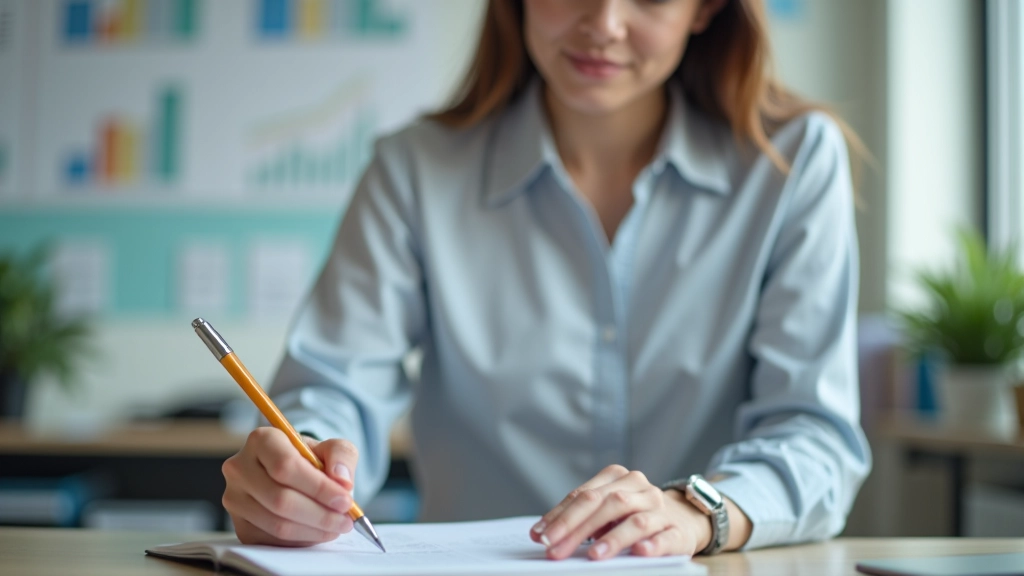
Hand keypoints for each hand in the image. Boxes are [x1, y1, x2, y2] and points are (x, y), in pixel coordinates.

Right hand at [222, 427, 359, 545]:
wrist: (292, 474)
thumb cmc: (310, 459)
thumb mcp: (331, 447)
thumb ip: (342, 456)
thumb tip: (342, 481)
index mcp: (261, 440)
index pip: (285, 467)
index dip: (318, 487)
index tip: (345, 500)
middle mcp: (240, 468)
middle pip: (280, 499)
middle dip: (320, 514)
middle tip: (346, 520)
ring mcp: (235, 499)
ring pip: (276, 524)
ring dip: (313, 531)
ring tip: (337, 526)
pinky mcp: (239, 525)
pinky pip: (271, 541)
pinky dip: (301, 540)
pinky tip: (318, 532)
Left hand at [529, 465, 712, 560]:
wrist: (683, 519)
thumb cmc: (633, 515)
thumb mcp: (606, 510)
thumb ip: (579, 517)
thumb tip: (542, 533)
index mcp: (618, 477)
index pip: (583, 495)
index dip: (559, 516)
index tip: (539, 535)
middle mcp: (640, 489)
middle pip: (605, 504)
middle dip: (576, 528)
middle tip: (555, 549)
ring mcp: (660, 510)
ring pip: (635, 521)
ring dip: (612, 539)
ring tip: (593, 555)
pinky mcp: (678, 531)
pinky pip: (665, 537)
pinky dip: (652, 545)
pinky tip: (640, 553)